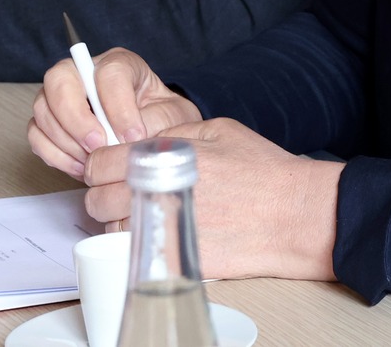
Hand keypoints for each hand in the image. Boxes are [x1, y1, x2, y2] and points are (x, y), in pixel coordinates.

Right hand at [28, 47, 198, 177]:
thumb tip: (128, 140)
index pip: (109, 72)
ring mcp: (61, 96)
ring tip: (93, 163)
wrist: (153, 137)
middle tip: (97, 146)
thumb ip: (154, 124)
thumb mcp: (172, 119)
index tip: (132, 136)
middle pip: (60, 79)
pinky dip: (56, 155)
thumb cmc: (162, 122)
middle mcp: (84, 73)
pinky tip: (81, 167)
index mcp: (120, 64)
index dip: (117, 105)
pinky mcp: (50, 123)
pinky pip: (36, 135)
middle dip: (76, 117)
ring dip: (66, 141)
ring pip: (43, 109)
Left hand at [80, 118, 341, 281]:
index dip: (101, 163)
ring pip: (114, 230)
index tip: (110, 166)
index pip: (99, 163)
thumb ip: (172, 133)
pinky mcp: (176, 260)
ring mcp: (164, 232)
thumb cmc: (261, 170)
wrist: (293, 215)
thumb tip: (143, 141)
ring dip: (121, 220)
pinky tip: (162, 231)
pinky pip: (140, 254)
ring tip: (146, 211)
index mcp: (161, 158)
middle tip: (124, 189)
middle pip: (98, 200)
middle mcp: (156, 195)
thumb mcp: (216, 130)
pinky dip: (143, 244)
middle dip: (105, 193)